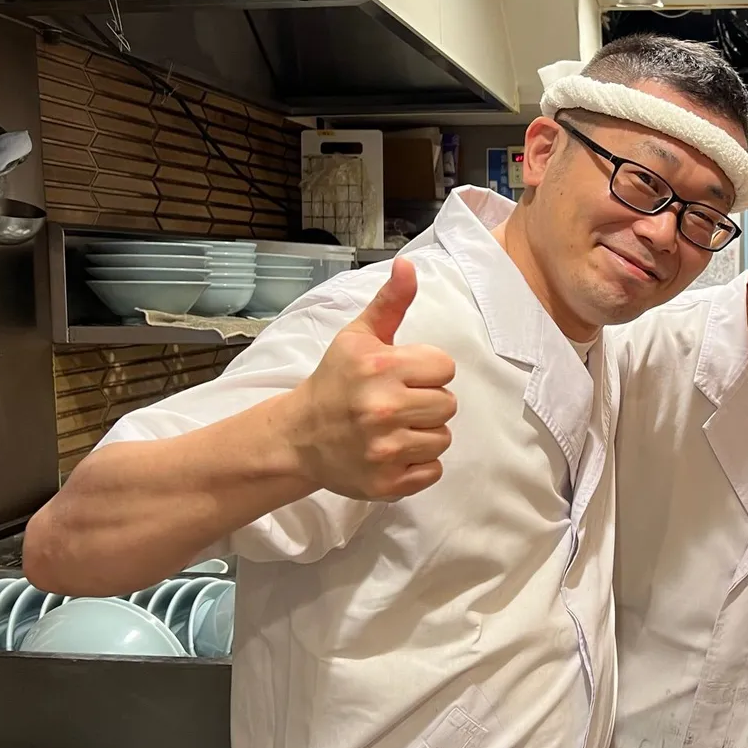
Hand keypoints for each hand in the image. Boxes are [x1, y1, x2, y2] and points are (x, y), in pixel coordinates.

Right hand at [285, 258, 456, 500]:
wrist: (299, 437)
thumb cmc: (335, 381)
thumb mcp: (358, 337)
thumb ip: (390, 302)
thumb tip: (409, 265)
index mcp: (380, 368)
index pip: (445, 368)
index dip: (427, 371)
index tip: (402, 376)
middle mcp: (382, 409)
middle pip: (448, 404)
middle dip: (427, 402)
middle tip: (397, 404)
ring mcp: (384, 449)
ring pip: (443, 439)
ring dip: (424, 434)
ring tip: (394, 428)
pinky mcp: (386, 483)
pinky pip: (433, 471)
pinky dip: (418, 465)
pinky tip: (394, 452)